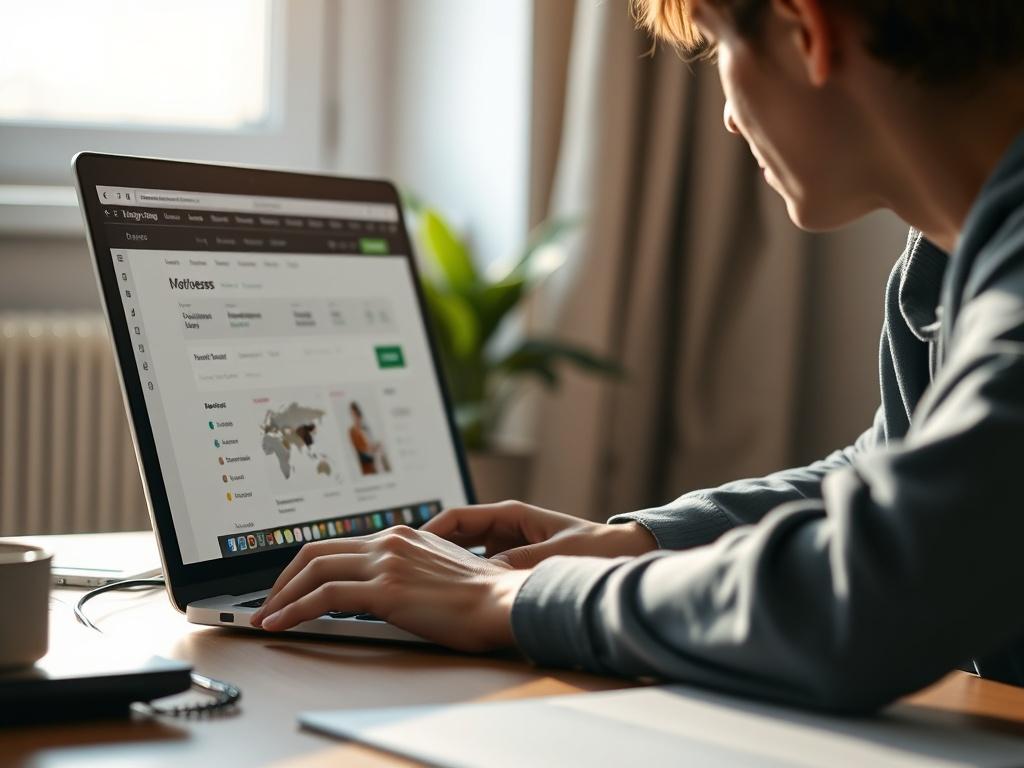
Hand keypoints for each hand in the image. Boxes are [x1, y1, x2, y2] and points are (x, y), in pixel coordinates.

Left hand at [249, 526, 530, 651]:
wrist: (504, 601)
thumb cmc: (482, 597)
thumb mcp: (441, 571)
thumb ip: (412, 570)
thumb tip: (387, 590)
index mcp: (402, 536)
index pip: (339, 545)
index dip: (307, 567)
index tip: (292, 587)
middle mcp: (390, 542)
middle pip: (316, 552)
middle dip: (283, 579)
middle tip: (268, 602)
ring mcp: (387, 563)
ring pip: (313, 570)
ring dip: (281, 595)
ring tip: (265, 616)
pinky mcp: (386, 589)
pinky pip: (325, 597)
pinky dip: (294, 609)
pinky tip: (280, 623)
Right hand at [422, 500, 657, 568]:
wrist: (620, 554)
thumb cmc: (592, 547)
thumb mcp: (554, 554)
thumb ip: (521, 562)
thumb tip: (486, 575)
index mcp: (510, 515)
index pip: (458, 518)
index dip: (431, 530)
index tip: (412, 548)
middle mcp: (504, 528)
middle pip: (455, 536)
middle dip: (431, 552)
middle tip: (408, 571)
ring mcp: (507, 546)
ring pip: (465, 556)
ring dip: (447, 569)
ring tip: (424, 588)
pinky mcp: (513, 564)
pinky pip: (481, 571)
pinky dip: (467, 581)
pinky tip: (454, 599)